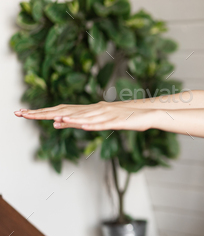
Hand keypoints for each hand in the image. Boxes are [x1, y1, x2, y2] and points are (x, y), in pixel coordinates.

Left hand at [14, 101, 152, 131]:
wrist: (148, 114)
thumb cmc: (125, 118)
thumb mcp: (100, 120)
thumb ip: (80, 121)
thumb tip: (58, 122)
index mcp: (89, 110)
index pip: (61, 110)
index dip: (42, 112)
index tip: (23, 114)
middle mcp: (94, 109)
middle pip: (66, 112)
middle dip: (45, 113)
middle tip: (25, 114)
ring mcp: (106, 115)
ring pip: (84, 117)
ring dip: (68, 119)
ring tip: (52, 120)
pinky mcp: (117, 121)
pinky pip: (103, 124)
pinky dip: (92, 124)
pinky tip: (83, 126)